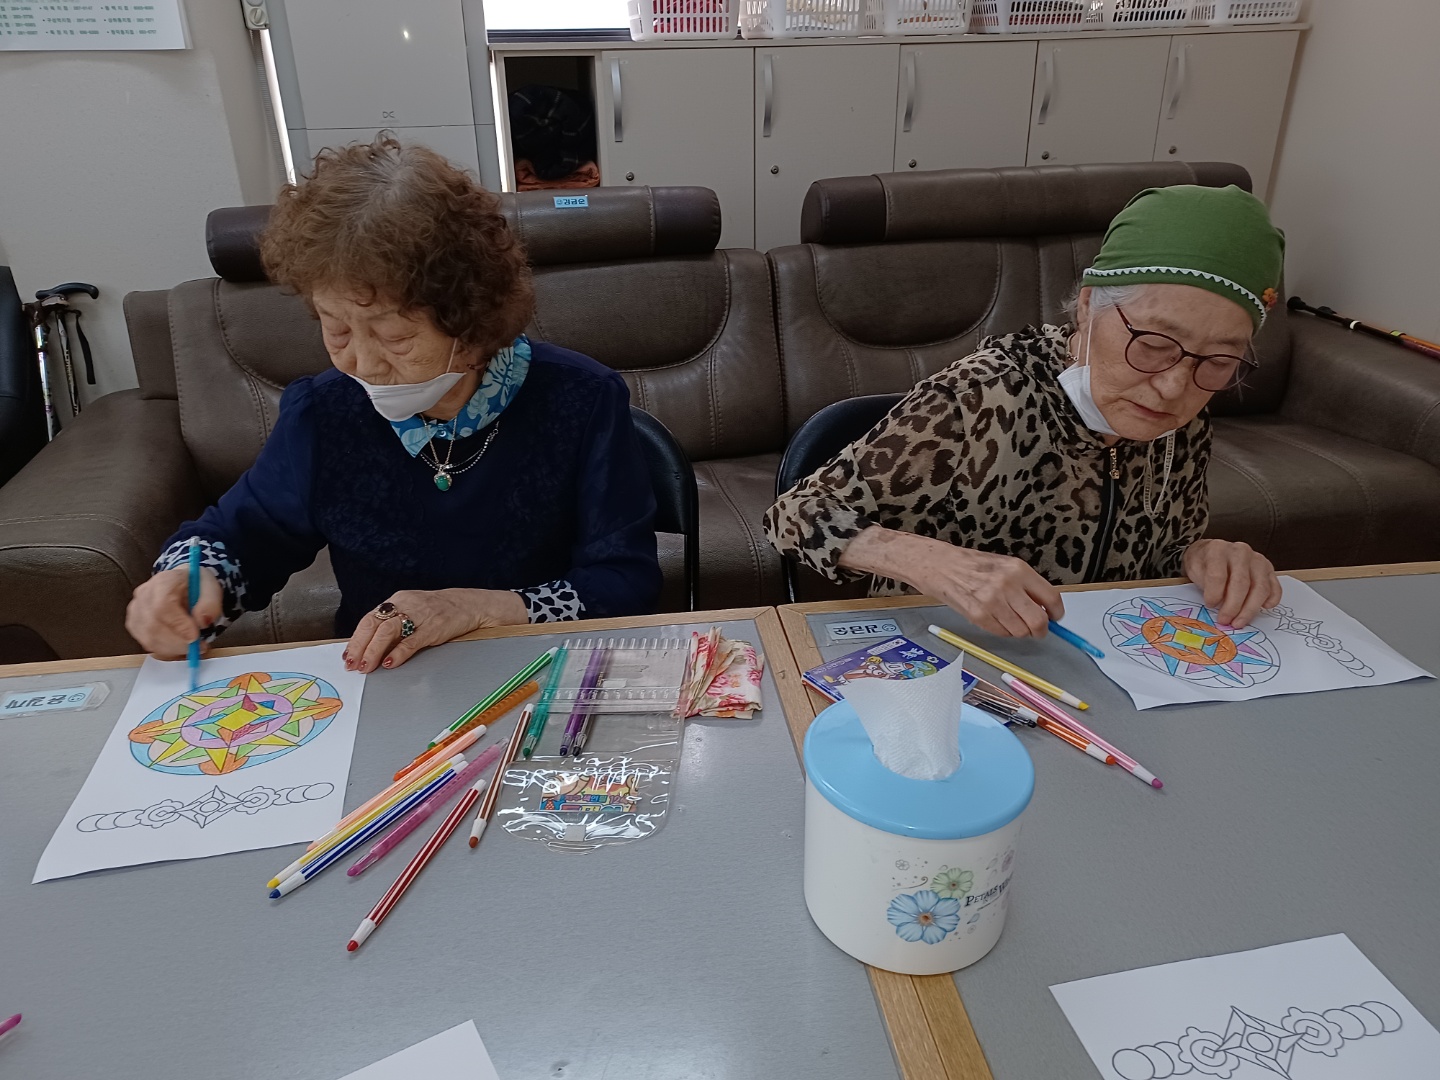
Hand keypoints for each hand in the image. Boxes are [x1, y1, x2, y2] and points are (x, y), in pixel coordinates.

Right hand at [125, 567, 222, 659]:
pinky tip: (180, 646)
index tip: (195, 636)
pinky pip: (147, 644)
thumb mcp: (212, 589)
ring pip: (148, 638)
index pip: (163, 606)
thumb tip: (202, 622)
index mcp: (164, 581)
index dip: (178, 625)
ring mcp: (136, 610)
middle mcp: (144, 595)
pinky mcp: (135, 625)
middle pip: (153, 626)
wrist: (184, 585)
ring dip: (173, 649)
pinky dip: (166, 650)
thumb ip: (210, 604)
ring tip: (192, 647)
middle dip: (178, 642)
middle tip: (198, 647)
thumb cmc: (196, 586)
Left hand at [344, 588, 527, 671]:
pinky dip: (399, 653)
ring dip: (374, 651)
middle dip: (360, 647)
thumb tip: (370, 647)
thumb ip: (393, 626)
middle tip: (353, 665)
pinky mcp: (433, 627)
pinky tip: (390, 663)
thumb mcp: (412, 612)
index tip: (348, 656)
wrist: (469, 605)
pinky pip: (412, 641)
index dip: (356, 639)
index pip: (369, 619)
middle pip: (374, 625)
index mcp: (398, 600)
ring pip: (388, 632)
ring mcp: (420, 616)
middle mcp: (406, 605)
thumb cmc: (438, 611)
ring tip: (367, 667)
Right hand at [840, 528, 1064, 637]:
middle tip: (1037, 630)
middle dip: (1041, 630)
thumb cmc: (970, 565)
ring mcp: (993, 601)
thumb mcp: (1003, 566)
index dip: (1057, 613)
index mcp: (1018, 569)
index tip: (1056, 618)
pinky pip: (1001, 633)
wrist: (939, 565)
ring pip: (1020, 631)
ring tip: (1010, 621)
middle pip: (1038, 620)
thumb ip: (1025, 585)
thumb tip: (1046, 608)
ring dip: (1019, 632)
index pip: (1051, 597)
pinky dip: (1002, 632)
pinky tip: (995, 620)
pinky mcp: (978, 615)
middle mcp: (1008, 585)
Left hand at [1182, 539, 1281, 626]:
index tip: (1210, 605)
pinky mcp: (1268, 568)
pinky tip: (1264, 607)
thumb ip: (1205, 585)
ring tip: (1239, 622)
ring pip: (1260, 588)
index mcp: (1218, 549)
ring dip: (1250, 609)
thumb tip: (1217, 606)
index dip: (1214, 594)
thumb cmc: (1204, 564)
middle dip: (1233, 607)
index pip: (1218, 576)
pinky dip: (1272, 599)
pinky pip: (1275, 586)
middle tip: (1225, 621)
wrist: (1213, 552)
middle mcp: (1240, 552)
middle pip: (1241, 583)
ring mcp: (1257, 559)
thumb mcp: (1195, 571)